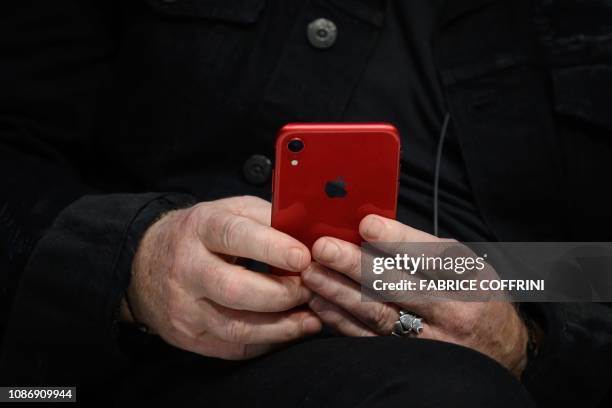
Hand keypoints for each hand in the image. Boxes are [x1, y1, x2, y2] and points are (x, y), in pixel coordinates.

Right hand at [123, 196, 321, 359]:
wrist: (146, 263)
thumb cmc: (202, 234)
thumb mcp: (228, 211)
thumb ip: (267, 218)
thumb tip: (310, 234)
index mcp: (200, 228)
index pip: (234, 236)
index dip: (272, 248)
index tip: (303, 257)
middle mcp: (187, 268)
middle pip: (236, 289)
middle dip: (281, 294)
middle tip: (309, 289)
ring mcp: (184, 307)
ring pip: (237, 327)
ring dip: (282, 327)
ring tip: (310, 319)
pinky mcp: (188, 336)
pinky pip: (234, 348)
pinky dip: (268, 342)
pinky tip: (288, 332)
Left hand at [302, 215, 528, 376]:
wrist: (500, 350)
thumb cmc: (475, 297)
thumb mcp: (466, 267)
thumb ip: (426, 251)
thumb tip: (372, 229)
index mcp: (469, 280)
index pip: (432, 257)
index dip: (397, 240)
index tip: (366, 225)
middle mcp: (452, 312)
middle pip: (398, 286)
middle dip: (356, 265)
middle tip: (323, 248)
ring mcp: (430, 341)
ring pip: (377, 314)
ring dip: (339, 292)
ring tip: (311, 273)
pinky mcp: (408, 359)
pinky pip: (368, 340)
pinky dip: (341, 321)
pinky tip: (320, 303)